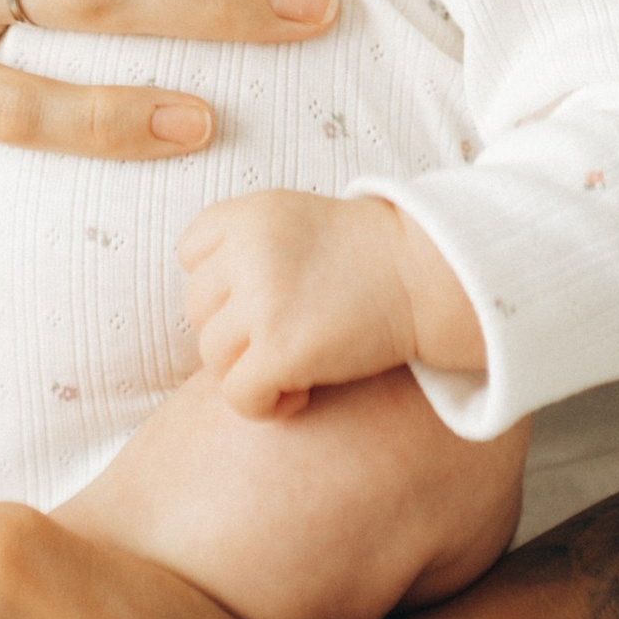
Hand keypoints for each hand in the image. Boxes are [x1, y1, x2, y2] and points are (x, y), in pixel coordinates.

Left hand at [178, 192, 484, 417]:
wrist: (428, 274)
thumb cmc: (365, 256)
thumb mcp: (294, 221)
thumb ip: (244, 245)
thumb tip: (200, 307)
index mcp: (247, 212)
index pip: (190, 254)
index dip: (223, 285)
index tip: (265, 294)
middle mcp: (247, 250)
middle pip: (199, 311)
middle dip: (237, 333)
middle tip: (288, 335)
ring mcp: (262, 299)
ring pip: (213, 358)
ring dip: (251, 371)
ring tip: (298, 363)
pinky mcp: (280, 348)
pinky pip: (238, 396)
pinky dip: (266, 406)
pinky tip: (304, 391)